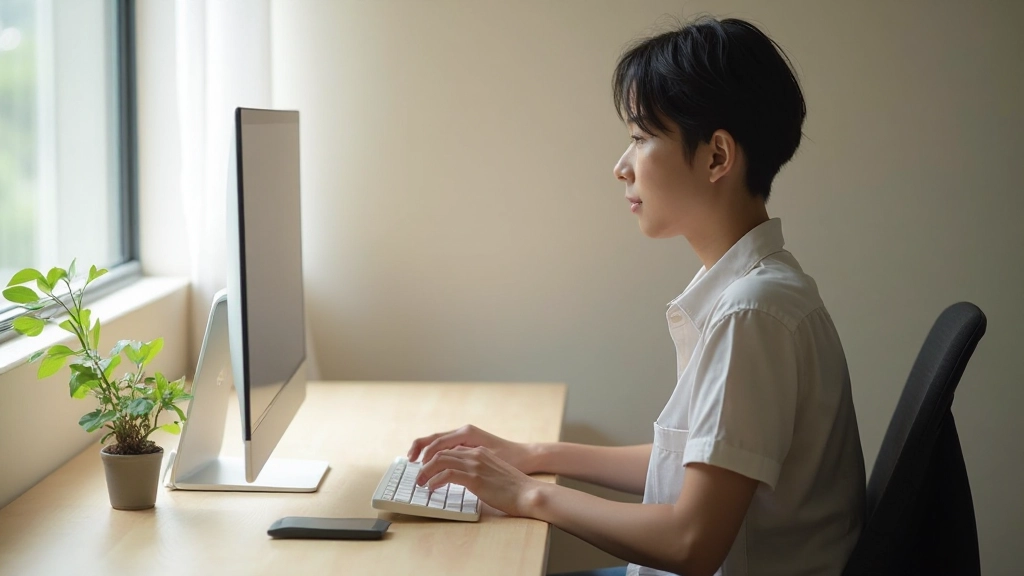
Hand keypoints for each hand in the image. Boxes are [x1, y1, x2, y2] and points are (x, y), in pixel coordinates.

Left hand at [416, 446, 543, 516]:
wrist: (528, 492)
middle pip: (441, 451)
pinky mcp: (475, 478)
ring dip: (426, 472)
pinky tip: (432, 487)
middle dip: (425, 463)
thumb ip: (477, 471)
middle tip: (418, 476)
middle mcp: (475, 454)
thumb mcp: (492, 472)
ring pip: (440, 460)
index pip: (449, 448)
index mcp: (479, 451)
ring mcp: (475, 464)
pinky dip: (435, 480)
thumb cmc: (513, 488)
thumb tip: (461, 479)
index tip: (425, 467)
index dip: (433, 456)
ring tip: (421, 483)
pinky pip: (447, 474)